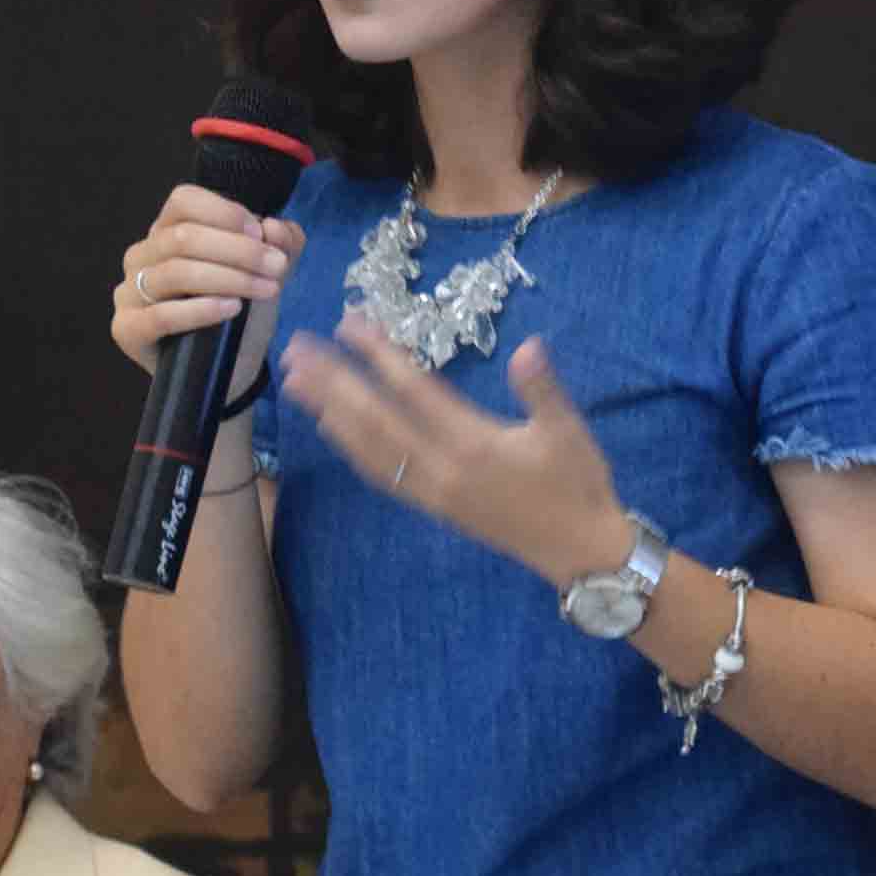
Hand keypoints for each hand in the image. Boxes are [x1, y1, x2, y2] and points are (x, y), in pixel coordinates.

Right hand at [112, 185, 301, 386]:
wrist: (229, 370)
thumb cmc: (240, 312)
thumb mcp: (268, 273)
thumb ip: (282, 245)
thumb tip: (275, 228)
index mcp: (168, 231)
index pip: (183, 201)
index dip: (224, 212)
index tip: (260, 233)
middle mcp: (142, 255)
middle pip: (183, 237)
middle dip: (238, 250)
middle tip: (277, 268)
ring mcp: (129, 292)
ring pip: (176, 272)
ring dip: (228, 278)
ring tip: (265, 290)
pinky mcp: (127, 329)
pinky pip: (160, 315)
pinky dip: (200, 310)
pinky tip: (231, 309)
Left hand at [276, 319, 626, 585]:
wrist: (579, 551)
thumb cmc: (578, 484)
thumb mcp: (569, 431)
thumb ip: (542, 389)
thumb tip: (528, 348)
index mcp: (474, 444)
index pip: (415, 392)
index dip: (379, 357)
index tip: (349, 324)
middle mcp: (442, 468)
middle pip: (375, 419)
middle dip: (333, 382)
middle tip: (296, 349)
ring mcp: (432, 491)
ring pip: (369, 449)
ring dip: (330, 413)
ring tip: (296, 383)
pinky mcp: (433, 506)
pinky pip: (382, 474)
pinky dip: (352, 448)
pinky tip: (333, 429)